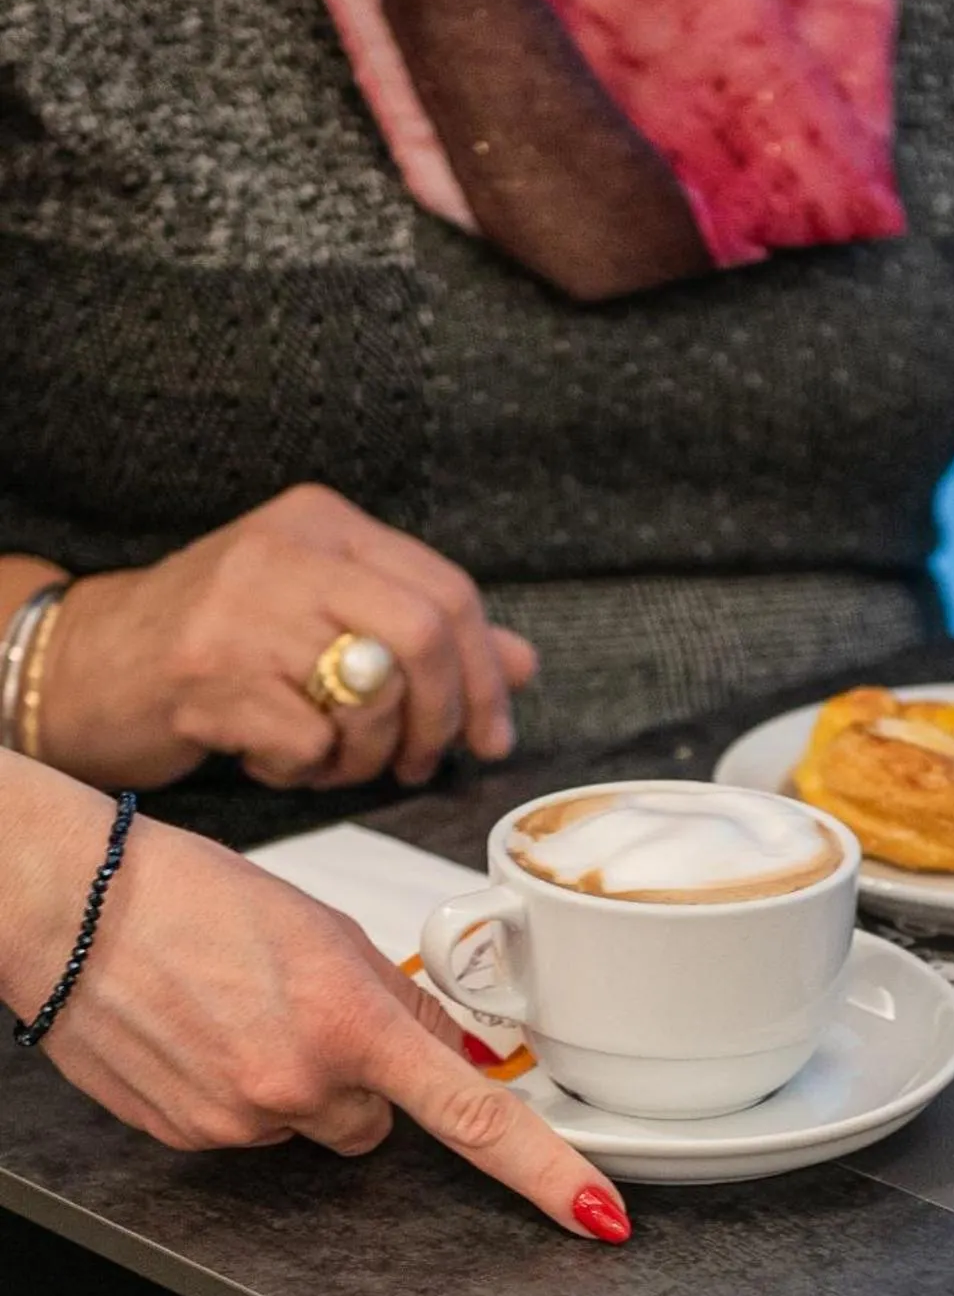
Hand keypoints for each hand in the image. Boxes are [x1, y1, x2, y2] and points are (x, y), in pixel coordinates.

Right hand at [2, 772, 627, 1241]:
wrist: (72, 910)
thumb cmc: (192, 896)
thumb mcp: (325, 929)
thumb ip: (398, 1003)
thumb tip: (454, 1048)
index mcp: (352, 1021)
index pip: (475, 1118)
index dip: (547, 1172)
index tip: (598, 1213)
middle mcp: (300, 1085)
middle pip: (378, 1123)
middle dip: (358, 1079)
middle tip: (300, 1009)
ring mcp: (241, 1122)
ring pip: (310, 1127)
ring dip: (294, 1084)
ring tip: (238, 1012)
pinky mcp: (190, 1141)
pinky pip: (250, 1132)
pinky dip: (238, 1093)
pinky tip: (202, 1037)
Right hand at [40, 485, 536, 789]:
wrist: (89, 660)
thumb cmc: (220, 638)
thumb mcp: (324, 611)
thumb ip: (423, 629)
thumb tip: (522, 663)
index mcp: (325, 522)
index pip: (447, 591)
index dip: (486, 676)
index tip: (492, 736)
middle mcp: (287, 552)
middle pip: (423, 636)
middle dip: (442, 718)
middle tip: (423, 763)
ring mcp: (243, 612)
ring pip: (371, 697)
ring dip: (369, 755)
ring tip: (336, 760)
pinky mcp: (208, 677)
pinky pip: (309, 745)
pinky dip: (308, 773)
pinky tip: (274, 759)